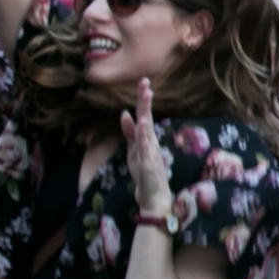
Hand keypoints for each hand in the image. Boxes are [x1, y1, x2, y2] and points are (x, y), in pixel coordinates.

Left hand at [120, 79, 171, 217]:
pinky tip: (143, 123)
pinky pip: (145, 146)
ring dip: (146, 111)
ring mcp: (150, 151)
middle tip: (145, 81)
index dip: (142, 100)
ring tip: (146, 94)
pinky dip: (143, 134)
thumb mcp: (134, 150)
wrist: (154, 196)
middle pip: (146, 117)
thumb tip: (124, 113)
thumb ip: (130, 133)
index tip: (143, 83)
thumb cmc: (145, 174)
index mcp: (145, 139)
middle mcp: (150, 142)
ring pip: (146, 128)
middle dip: (144, 99)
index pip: (143, 116)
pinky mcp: (148, 163)